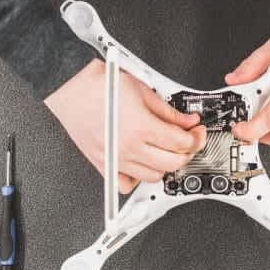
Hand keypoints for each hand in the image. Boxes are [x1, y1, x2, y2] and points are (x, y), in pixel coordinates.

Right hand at [44, 59, 205, 192]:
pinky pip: (125, 184)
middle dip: (187, 152)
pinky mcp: (103, 164)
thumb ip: (169, 111)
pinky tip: (141, 164)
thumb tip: (188, 121)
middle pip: (173, 163)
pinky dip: (137, 178)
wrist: (72, 86)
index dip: (196, 138)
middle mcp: (129, 148)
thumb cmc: (101, 84)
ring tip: (166, 150)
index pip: (182, 144)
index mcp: (142, 128)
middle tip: (188, 141)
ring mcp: (115, 159)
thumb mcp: (144, 91)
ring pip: (153, 177)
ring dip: (166, 165)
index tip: (197, 133)